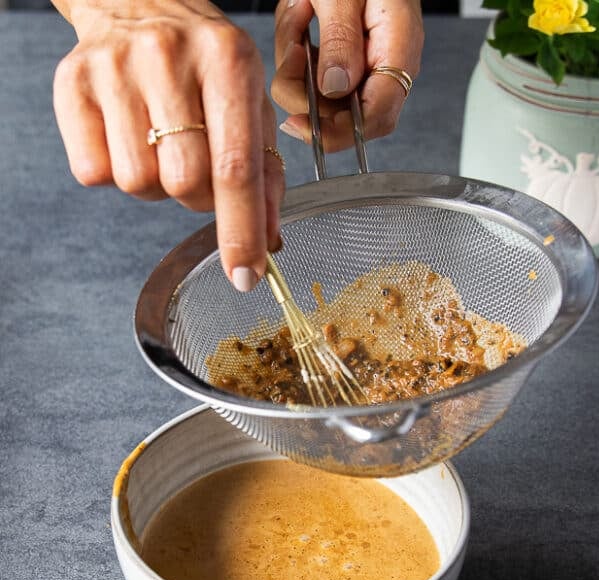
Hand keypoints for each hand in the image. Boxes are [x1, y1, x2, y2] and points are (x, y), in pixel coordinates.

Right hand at [52, 0, 284, 290]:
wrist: (140, 2)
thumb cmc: (205, 64)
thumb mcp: (251, 104)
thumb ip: (266, 175)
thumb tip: (270, 241)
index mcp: (228, 61)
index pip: (235, 168)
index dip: (240, 231)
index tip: (245, 277)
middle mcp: (169, 57)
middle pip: (184, 184)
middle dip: (196, 198)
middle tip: (195, 165)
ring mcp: (115, 67)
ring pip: (137, 184)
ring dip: (154, 184)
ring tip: (158, 143)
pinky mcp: (71, 82)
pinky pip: (93, 173)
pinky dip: (112, 171)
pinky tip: (125, 136)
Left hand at [271, 0, 423, 151]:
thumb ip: (342, 39)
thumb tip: (335, 89)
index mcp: (398, 49)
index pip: (378, 117)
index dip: (342, 133)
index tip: (304, 127)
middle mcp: (382, 62)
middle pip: (341, 112)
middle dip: (305, 89)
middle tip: (294, 52)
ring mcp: (359, 58)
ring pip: (316, 90)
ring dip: (295, 56)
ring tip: (301, 9)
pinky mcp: (337, 50)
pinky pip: (307, 67)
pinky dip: (293, 41)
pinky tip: (301, 8)